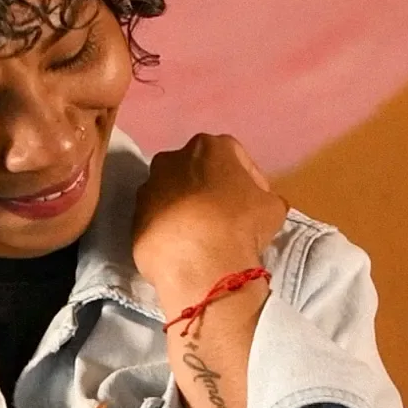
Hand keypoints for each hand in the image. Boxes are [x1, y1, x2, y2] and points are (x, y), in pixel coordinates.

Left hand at [132, 132, 288, 310]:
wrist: (199, 261)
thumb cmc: (241, 224)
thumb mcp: (273, 207)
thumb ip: (266, 198)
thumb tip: (262, 204)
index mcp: (210, 146)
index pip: (235, 158)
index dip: (249, 181)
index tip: (254, 202)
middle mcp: (173, 158)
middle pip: (197, 173)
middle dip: (210, 190)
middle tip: (226, 218)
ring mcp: (149, 188)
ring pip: (173, 195)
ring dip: (186, 209)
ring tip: (202, 237)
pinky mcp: (134, 218)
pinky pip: (158, 221)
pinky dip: (169, 231)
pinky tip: (184, 249)